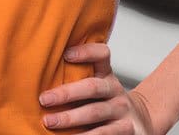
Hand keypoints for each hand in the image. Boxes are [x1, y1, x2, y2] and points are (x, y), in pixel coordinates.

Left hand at [39, 42, 156, 133]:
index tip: (66, 54)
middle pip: (93, 87)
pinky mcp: (127, 130)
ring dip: (70, 118)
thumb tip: (38, 75)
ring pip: (95, 113)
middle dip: (67, 93)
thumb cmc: (107, 103)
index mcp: (106, 75)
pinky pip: (104, 134)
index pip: (101, 55)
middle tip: (44, 99)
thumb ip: (79, 79)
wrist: (139, 122)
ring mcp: (122, 111)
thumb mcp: (99, 86)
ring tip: (49, 122)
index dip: (86, 52)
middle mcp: (115, 90)